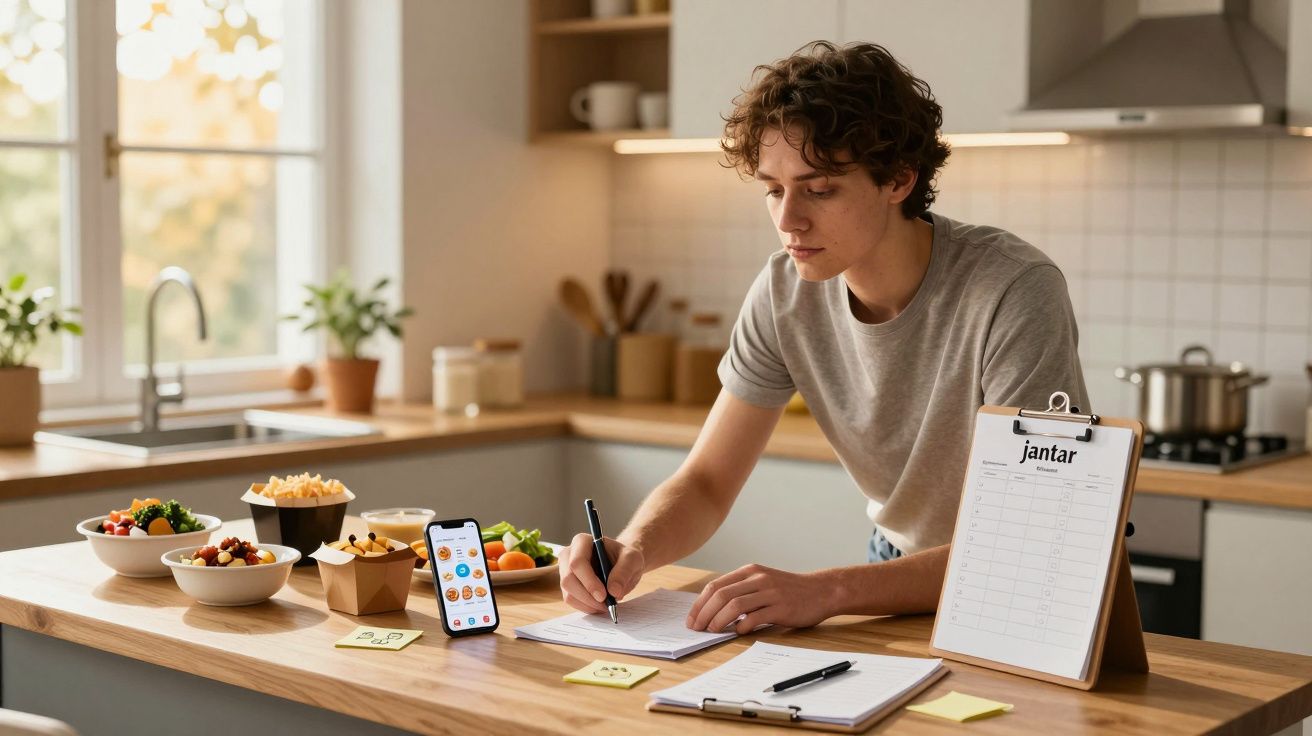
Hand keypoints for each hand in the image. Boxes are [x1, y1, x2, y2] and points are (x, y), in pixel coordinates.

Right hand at [558, 532, 644, 614]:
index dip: (588, 581)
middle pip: (568, 579)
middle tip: (606, 604)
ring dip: (588, 604)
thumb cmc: (625, 557)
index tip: (603, 595)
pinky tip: (600, 605)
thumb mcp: (632, 559)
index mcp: (582, 542)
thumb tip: (613, 591)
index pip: (577, 562)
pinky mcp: (568, 585)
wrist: (622, 564)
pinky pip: (571, 600)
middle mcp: (569, 555)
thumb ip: (624, 571)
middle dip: (588, 596)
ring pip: (568, 593)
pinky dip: (586, 607)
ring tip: (606, 605)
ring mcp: (566, 571)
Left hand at [686, 564, 833, 634]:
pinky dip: (742, 626)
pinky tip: (738, 631)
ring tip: (712, 631)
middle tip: (697, 628)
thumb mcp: (763, 582)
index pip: (715, 586)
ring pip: (735, 605)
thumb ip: (741, 590)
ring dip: (719, 620)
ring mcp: (770, 592)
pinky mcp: (781, 607)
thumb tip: (713, 610)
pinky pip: (755, 617)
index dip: (700, 603)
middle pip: (722, 595)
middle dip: (704, 613)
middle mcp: (758, 579)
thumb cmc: (789, 590)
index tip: (692, 619)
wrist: (821, 591)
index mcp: (750, 571)